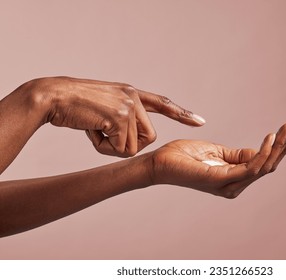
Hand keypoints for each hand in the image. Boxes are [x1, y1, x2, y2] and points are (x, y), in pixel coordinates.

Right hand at [25, 76, 204, 156]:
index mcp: (132, 93)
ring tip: (94, 128)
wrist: (53, 96)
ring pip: (134, 147)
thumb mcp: (104, 106)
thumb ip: (122, 117)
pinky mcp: (120, 116)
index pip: (162, 104)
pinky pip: (121, 148)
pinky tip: (90, 129)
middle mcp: (134, 97)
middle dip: (128, 144)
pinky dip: (103, 147)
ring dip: (112, 146)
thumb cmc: (75, 106)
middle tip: (105, 133)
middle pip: (149, 138)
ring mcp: (129, 106)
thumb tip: (131, 141)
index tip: (200, 122)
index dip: (182, 114)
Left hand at [149, 122, 285, 197]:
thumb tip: (260, 151)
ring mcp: (229, 185)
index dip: (279, 146)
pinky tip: (270, 138)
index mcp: (234, 178)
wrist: (160, 163)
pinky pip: (250, 167)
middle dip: (285, 146)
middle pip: (269, 166)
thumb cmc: (184, 156)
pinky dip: (262, 152)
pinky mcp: (221, 180)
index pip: (264, 163)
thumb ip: (238, 155)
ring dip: (279, 147)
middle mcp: (235, 185)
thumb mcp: (217, 152)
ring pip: (264, 166)